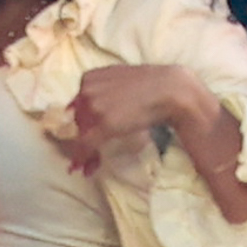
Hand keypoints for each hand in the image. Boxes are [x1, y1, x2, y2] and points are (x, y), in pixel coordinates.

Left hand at [62, 64, 207, 170]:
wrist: (171, 89)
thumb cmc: (151, 83)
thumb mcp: (119, 77)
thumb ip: (100, 88)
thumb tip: (75, 106)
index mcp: (89, 78)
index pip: (78, 104)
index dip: (84, 121)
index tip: (87, 132)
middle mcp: (87, 91)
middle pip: (78, 120)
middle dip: (84, 136)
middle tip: (92, 150)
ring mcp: (95, 108)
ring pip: (81, 134)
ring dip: (85, 151)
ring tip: (90, 164)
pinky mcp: (104, 124)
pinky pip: (86, 145)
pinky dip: (83, 158)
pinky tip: (84, 169)